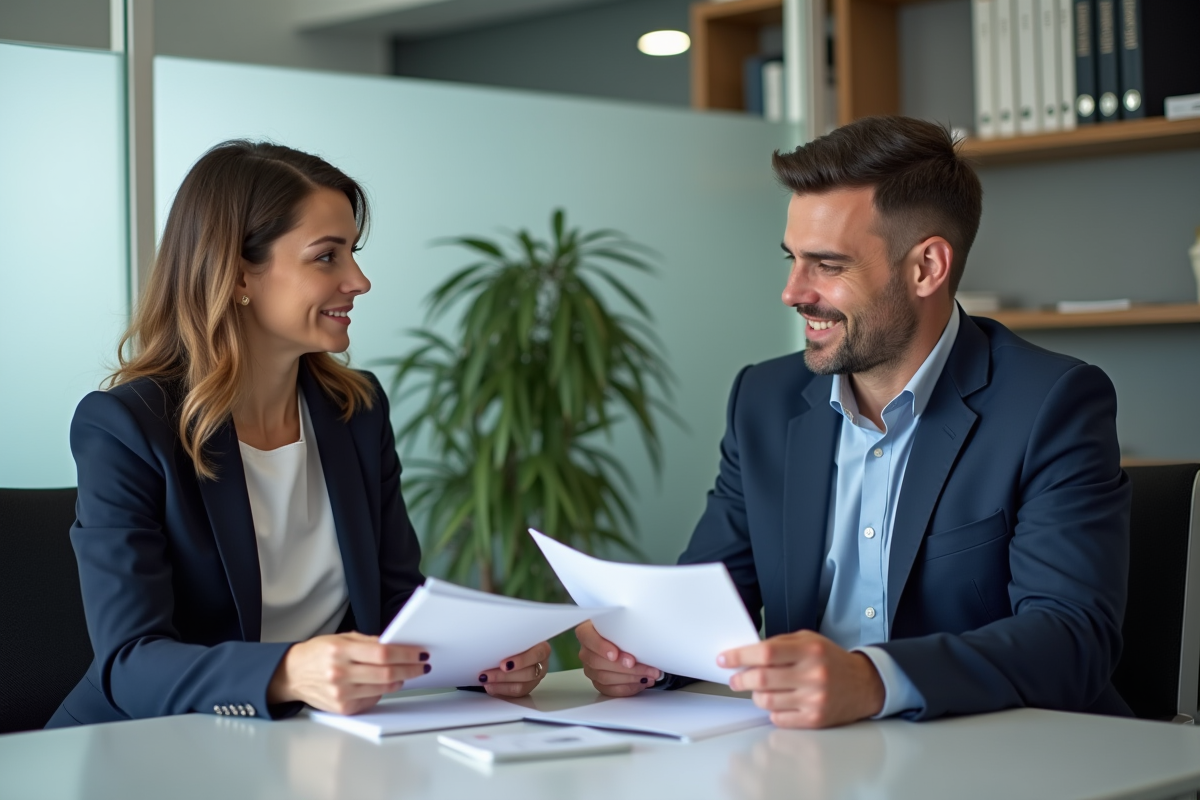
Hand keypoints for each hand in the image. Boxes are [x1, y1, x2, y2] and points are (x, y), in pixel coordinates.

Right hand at [268, 632, 429, 714]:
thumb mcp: (341, 638)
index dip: (406, 654)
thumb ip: (368, 642)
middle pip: (386, 673)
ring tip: (405, 673)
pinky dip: (383, 692)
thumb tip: (396, 646)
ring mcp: (341, 693)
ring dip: (400, 680)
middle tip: (421, 665)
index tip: (420, 653)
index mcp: (340, 651)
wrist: (292, 674)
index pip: (383, 653)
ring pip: (383, 689)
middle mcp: (340, 673)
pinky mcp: (343, 708)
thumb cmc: (318, 653)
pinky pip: (372, 700)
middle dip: (410, 669)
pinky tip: (384, 684)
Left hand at [475, 640, 552, 696]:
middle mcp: (541, 663)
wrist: (514, 648)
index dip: (521, 661)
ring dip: (501, 685)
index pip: (538, 654)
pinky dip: (501, 690)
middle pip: (528, 673)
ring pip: (522, 686)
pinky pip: (516, 694)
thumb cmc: (514, 640)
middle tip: (487, 675)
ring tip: (486, 681)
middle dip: (505, 676)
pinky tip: (490, 686)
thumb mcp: (514, 637)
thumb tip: (491, 643)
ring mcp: (536, 677)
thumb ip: (509, 640)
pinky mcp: (528, 687)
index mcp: (542, 647)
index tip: (503, 664)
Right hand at [575, 620, 661, 696]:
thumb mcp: (626, 620)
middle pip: (597, 662)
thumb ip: (628, 624)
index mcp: (587, 630)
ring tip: (649, 674)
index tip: (615, 654)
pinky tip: (641, 682)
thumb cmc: (625, 627)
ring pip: (604, 678)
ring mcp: (590, 667)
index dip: (600, 647)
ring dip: (630, 678)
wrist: (627, 638)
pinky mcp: (598, 681)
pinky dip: (628, 688)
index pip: (587, 637)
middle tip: (644, 667)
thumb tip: (644, 630)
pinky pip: (609, 690)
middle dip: (624, 667)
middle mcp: (586, 650)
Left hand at [719, 630, 884, 727]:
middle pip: (762, 678)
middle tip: (734, 679)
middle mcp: (813, 675)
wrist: (864, 684)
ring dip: (755, 695)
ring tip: (758, 690)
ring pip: (767, 700)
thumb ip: (779, 643)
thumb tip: (746, 653)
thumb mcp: (809, 640)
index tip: (725, 659)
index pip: (766, 652)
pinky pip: (779, 718)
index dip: (740, 656)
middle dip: (741, 679)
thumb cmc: (832, 660)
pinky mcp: (815, 719)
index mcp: (810, 650)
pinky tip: (777, 701)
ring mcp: (814, 699)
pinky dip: (771, 710)